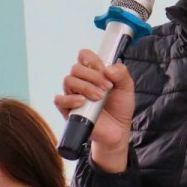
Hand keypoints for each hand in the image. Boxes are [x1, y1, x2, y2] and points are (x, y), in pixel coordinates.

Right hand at [52, 48, 135, 172]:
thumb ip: (121, 73)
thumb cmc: (119, 107)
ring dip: (85, 87)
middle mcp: (80, 81)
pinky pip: (59, 100)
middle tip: (107, 88)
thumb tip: (108, 68)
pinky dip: (71, 99)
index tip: (105, 71)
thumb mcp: (126, 88)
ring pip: (68, 81)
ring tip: (99, 97)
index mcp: (92, 72)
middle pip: (76, 68)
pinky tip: (83, 102)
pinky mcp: (67, 110)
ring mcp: (72, 95)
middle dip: (93, 76)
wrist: (118, 130)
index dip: (93, 60)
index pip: (84, 55)